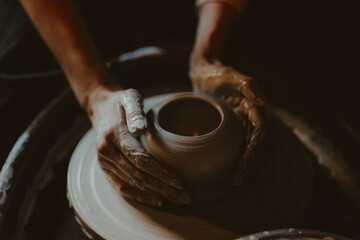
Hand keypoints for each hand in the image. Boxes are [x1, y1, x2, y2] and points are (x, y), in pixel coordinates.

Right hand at [88, 87, 190, 206]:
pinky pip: (122, 187)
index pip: (140, 159)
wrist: (100, 107)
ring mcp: (104, 163)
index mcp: (113, 135)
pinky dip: (140, 196)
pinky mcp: (106, 169)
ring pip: (132, 184)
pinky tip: (157, 200)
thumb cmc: (121, 102)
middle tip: (185, 197)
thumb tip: (140, 128)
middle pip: (138, 176)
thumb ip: (135, 112)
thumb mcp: (129, 98)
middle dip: (163, 188)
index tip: (179, 181)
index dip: (160, 172)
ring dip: (156, 194)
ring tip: (177, 199)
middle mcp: (106, 152)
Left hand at [190, 62, 266, 185]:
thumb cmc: (215, 72)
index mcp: (253, 106)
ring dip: (243, 164)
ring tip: (235, 181)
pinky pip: (234, 143)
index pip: (258, 132)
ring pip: (245, 146)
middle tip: (237, 180)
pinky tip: (225, 170)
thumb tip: (264, 102)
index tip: (243, 164)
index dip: (253, 150)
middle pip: (254, 144)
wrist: (201, 70)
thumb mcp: (228, 75)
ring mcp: (238, 121)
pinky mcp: (228, 125)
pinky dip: (233, 157)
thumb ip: (247, 84)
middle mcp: (248, 115)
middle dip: (248, 163)